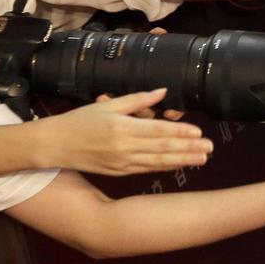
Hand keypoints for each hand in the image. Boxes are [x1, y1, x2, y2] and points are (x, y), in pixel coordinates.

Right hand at [39, 89, 212, 175]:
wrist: (54, 145)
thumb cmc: (80, 121)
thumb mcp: (108, 105)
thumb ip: (138, 100)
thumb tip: (162, 92)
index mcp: (121, 127)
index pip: (157, 130)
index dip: (179, 132)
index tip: (198, 132)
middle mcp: (123, 147)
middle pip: (162, 148)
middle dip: (188, 148)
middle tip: (209, 148)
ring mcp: (121, 162)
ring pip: (157, 161)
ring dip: (181, 160)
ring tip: (201, 158)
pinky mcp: (119, 172)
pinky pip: (146, 169)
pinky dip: (164, 167)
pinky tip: (179, 165)